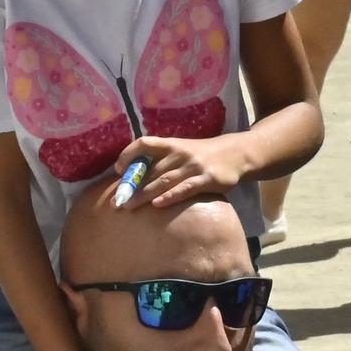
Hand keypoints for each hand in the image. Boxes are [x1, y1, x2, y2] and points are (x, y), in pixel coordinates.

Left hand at [114, 135, 248, 207]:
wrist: (235, 154)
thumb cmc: (202, 155)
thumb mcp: (182, 150)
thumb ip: (162, 160)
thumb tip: (134, 175)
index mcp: (171, 144)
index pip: (144, 143)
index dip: (129, 154)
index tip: (117, 170)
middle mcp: (180, 153)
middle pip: (150, 170)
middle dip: (131, 187)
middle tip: (115, 202)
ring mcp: (193, 166)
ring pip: (164, 181)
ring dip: (144, 195)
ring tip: (128, 206)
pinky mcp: (207, 179)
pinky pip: (185, 188)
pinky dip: (170, 197)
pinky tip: (157, 205)